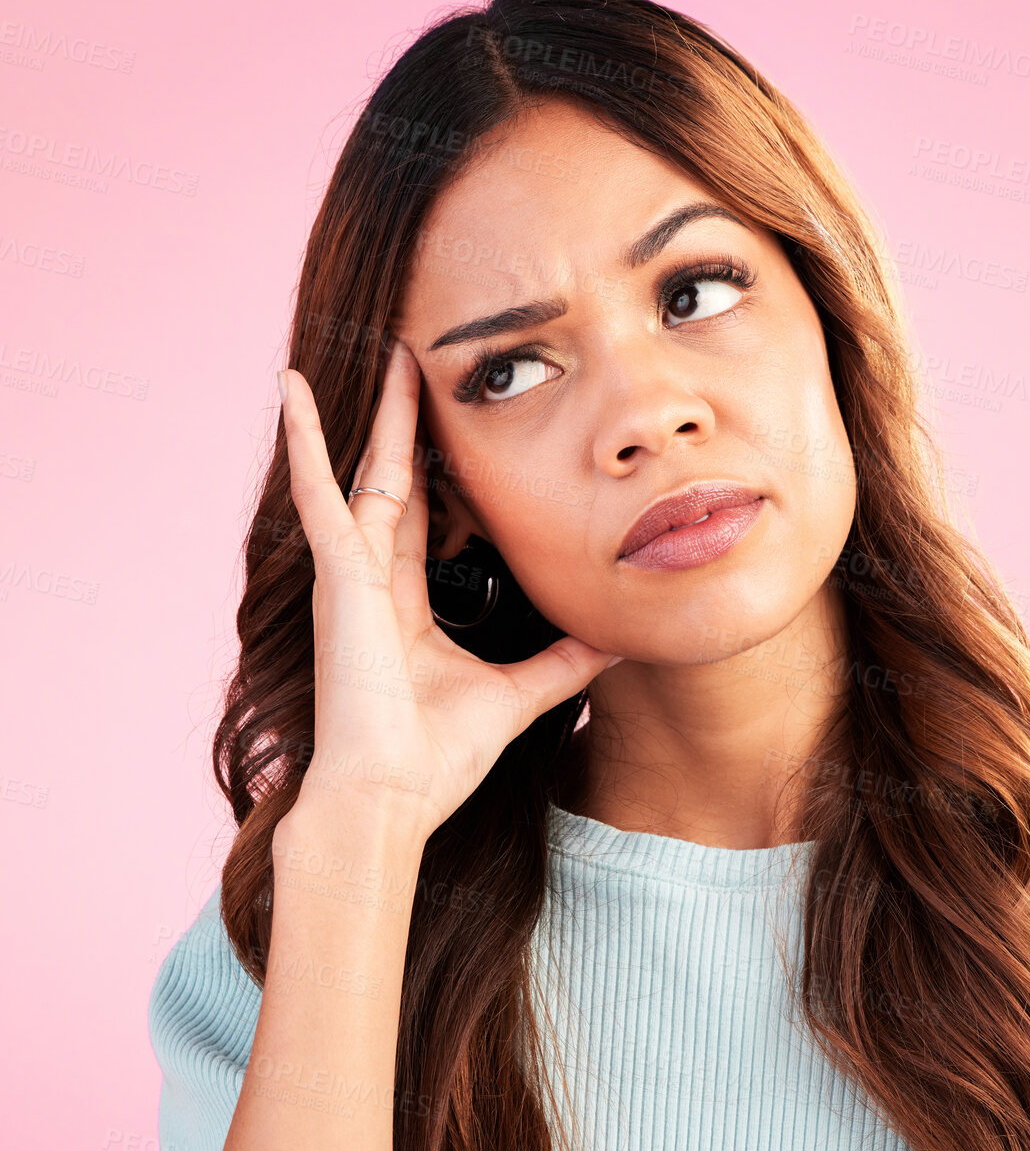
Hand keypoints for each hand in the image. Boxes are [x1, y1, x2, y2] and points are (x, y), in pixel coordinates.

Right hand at [275, 338, 618, 845]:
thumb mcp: (519, 694)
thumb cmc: (437, 757)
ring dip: (370, 412)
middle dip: (407, 421)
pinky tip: (289, 390)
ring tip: (382, 350)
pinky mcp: (335, 575)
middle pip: (395, 479)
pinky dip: (303, 442)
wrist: (391, 800)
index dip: (437, 467)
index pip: (424, 514)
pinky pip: (318, 494)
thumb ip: (563, 663)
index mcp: (406, 600)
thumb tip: (618, 641)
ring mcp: (349, 573)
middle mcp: (372, 578)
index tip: (454, 423)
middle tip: (419, 360)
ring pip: (362, 471)